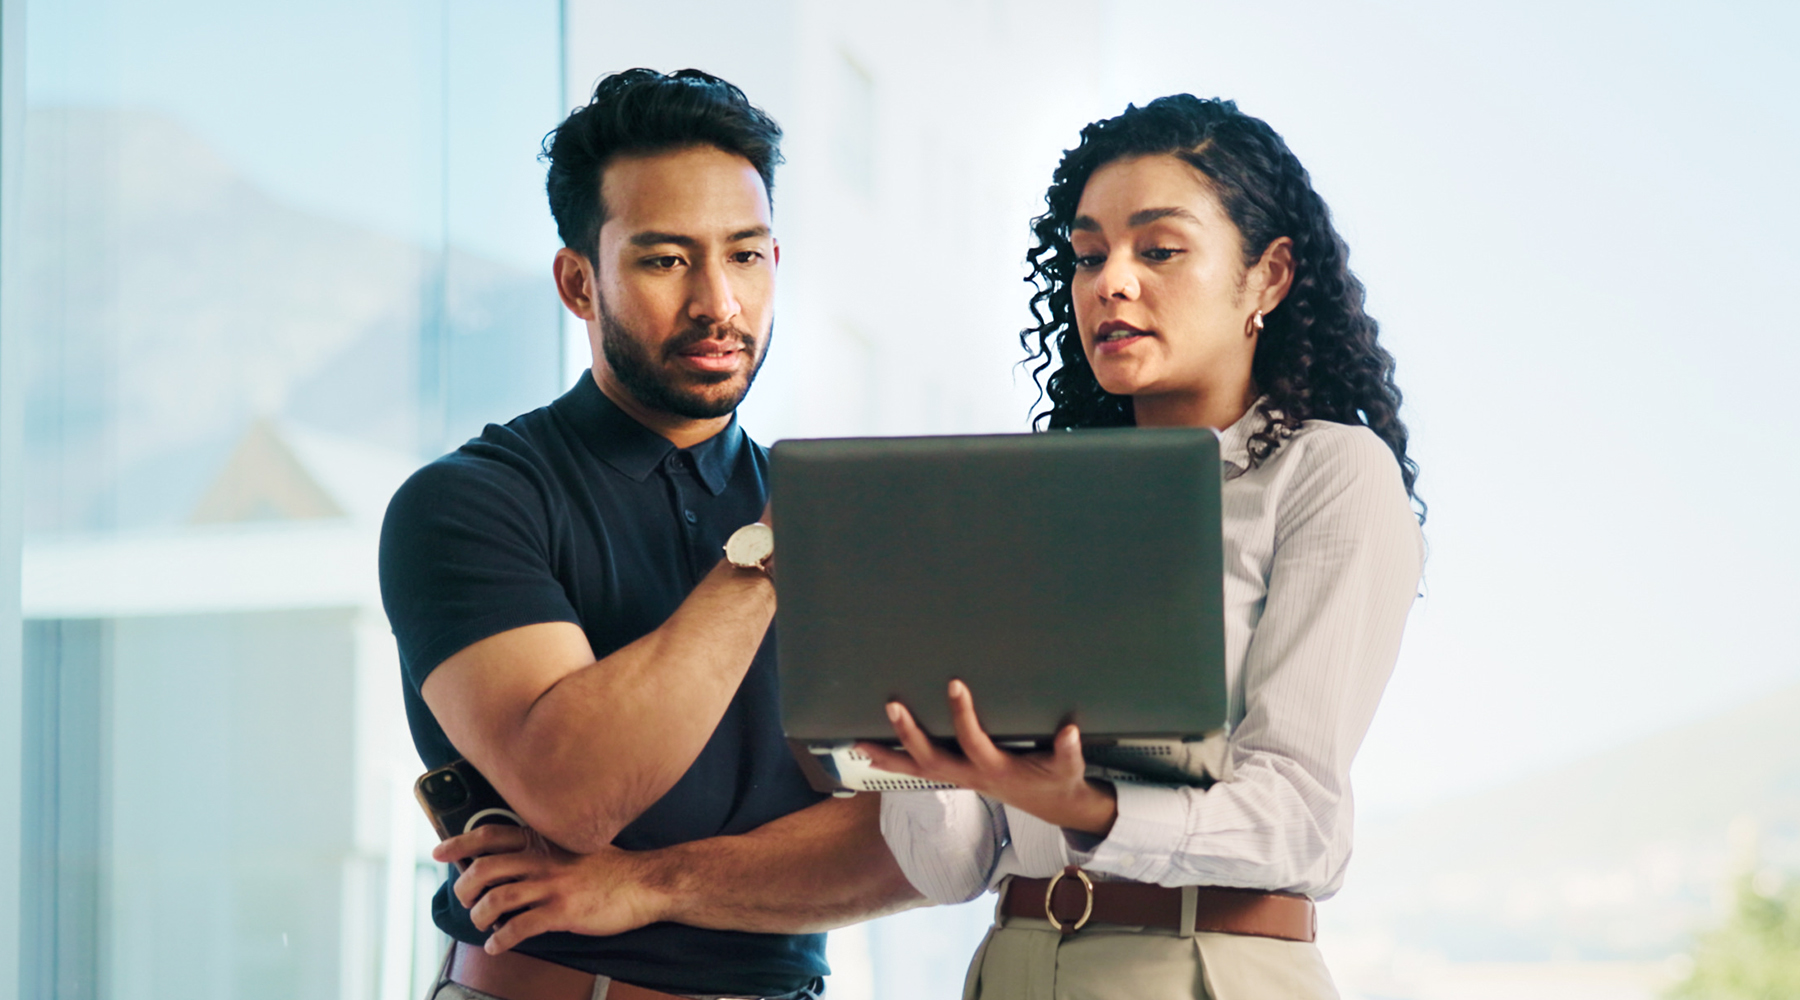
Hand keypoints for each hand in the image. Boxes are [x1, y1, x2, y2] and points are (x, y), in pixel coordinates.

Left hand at [430, 824, 671, 952]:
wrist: (646, 883)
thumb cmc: (612, 868)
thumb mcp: (577, 844)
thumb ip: (547, 847)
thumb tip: (515, 859)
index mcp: (545, 840)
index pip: (492, 835)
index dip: (461, 843)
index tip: (441, 852)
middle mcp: (543, 859)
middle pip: (485, 869)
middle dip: (465, 889)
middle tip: (466, 900)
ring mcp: (552, 884)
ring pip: (496, 899)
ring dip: (479, 917)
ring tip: (481, 925)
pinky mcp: (562, 911)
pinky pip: (518, 928)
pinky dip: (500, 940)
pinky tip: (497, 946)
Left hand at [859, 679, 1117, 836]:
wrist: (1053, 806)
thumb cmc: (1058, 780)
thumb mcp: (1069, 768)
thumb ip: (1068, 751)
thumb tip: (1070, 731)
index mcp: (997, 770)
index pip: (974, 741)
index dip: (962, 716)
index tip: (955, 684)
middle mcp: (972, 776)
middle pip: (932, 760)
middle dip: (910, 735)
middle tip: (892, 705)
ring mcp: (960, 779)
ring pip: (917, 771)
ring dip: (888, 757)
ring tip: (858, 743)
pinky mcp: (955, 777)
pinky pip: (918, 773)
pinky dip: (893, 765)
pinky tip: (869, 754)